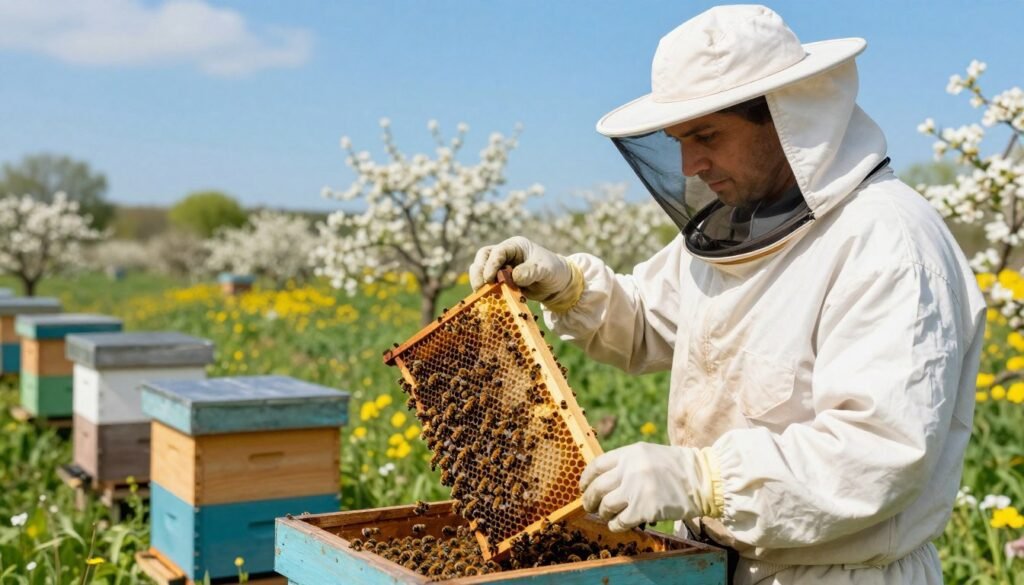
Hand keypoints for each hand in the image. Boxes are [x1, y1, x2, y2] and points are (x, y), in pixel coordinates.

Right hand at [469, 236, 572, 301]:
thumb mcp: (545, 269)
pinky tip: (486, 299)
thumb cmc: (554, 271)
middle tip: (479, 286)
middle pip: (483, 257)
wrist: (559, 285)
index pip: (497, 251)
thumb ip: (531, 271)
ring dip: (479, 280)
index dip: (491, 264)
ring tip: (480, 293)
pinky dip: (485, 290)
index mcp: (515, 246)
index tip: (489, 278)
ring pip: (481, 269)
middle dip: (479, 271)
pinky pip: (488, 283)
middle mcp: (505, 254)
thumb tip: (514, 277)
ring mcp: (501, 267)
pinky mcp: (501, 281)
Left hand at [579, 443, 719, 531]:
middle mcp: (630, 469)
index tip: (583, 487)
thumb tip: (602, 480)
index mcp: (630, 453)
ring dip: (603, 513)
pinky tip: (618, 524)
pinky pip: (619, 521)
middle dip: (589, 499)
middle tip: (589, 506)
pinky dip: (615, 525)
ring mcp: (637, 489)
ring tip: (606, 515)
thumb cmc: (676, 468)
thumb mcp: (649, 455)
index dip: (585, 479)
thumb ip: (626, 463)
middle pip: (597, 487)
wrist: (703, 479)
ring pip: (606, 506)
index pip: (596, 465)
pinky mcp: (645, 509)